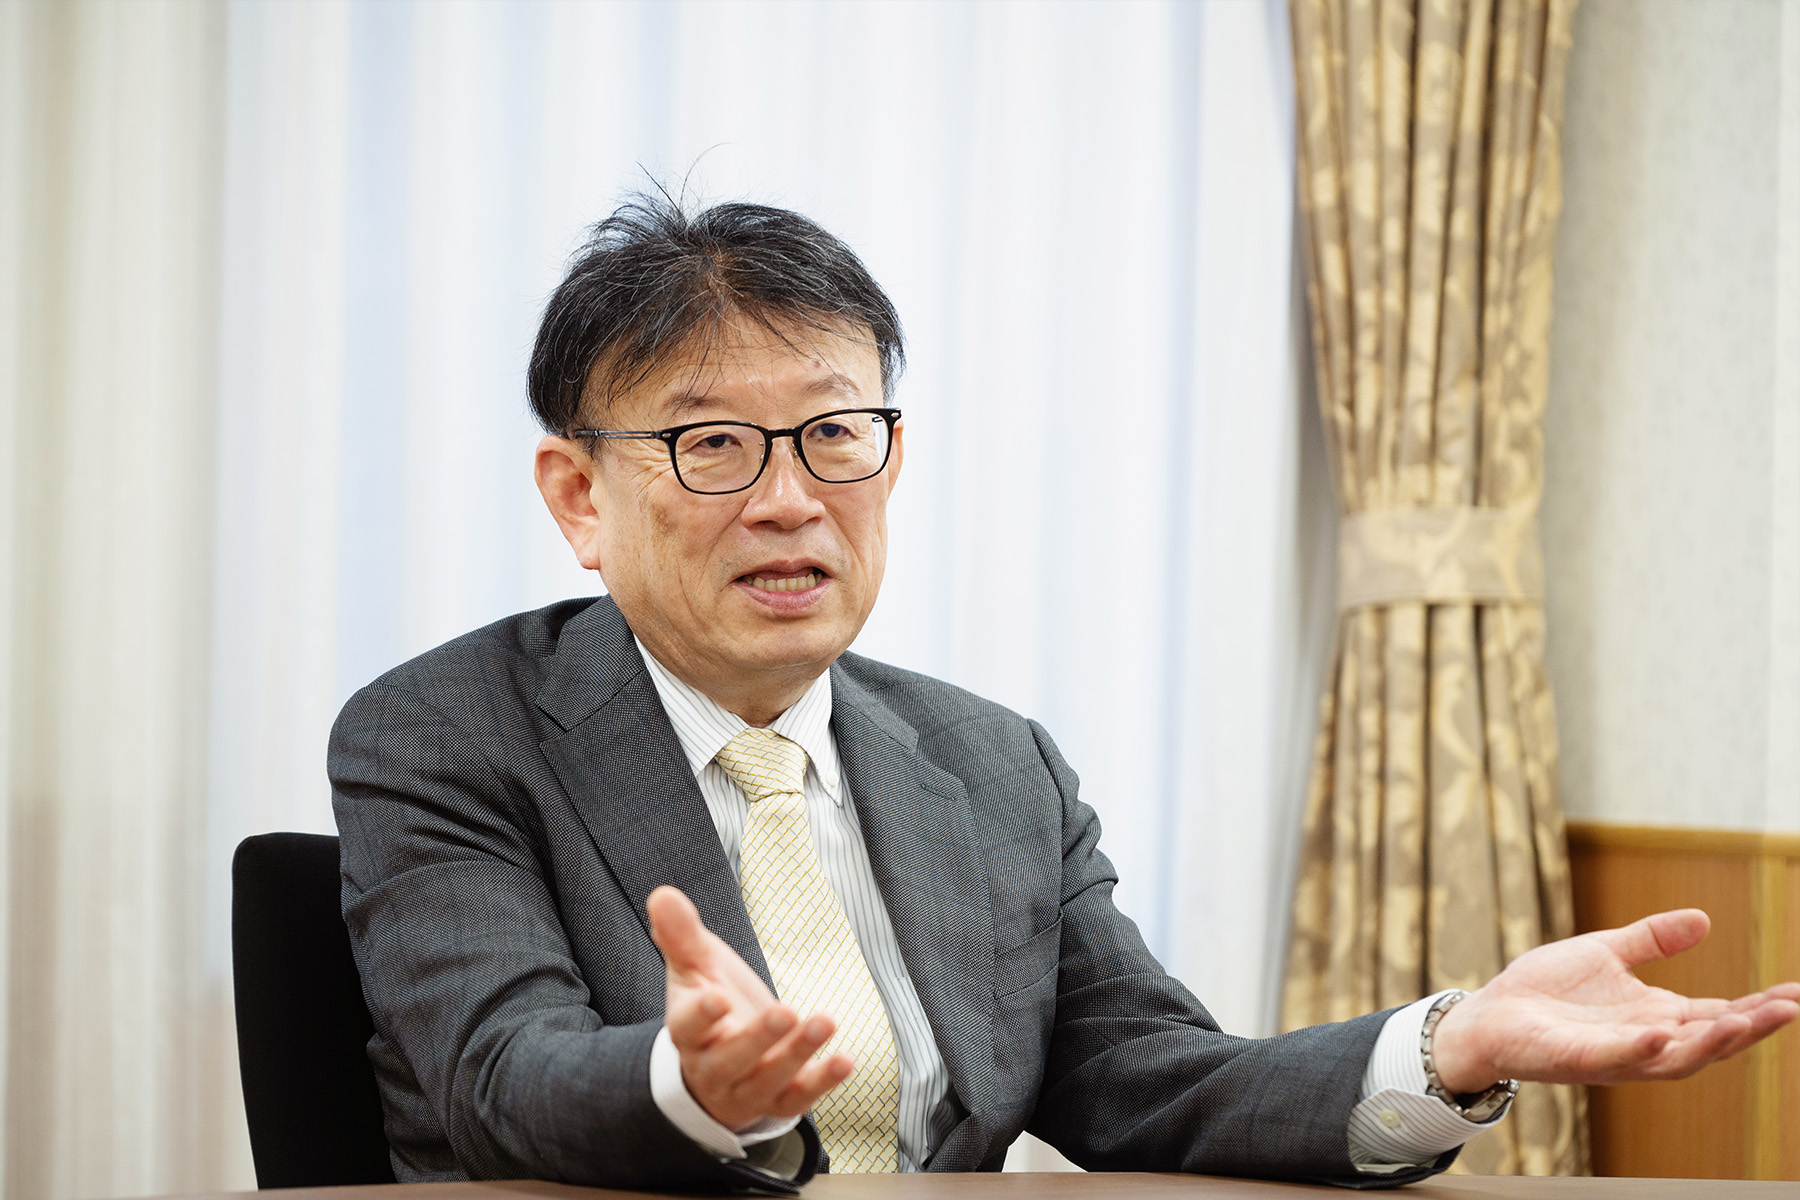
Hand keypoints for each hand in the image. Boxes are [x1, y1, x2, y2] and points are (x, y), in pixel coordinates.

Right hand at [647, 885, 854, 1130]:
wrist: (717, 1064)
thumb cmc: (709, 1003)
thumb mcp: (696, 967)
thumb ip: (682, 935)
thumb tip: (663, 894)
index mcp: (688, 1032)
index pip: (687, 1027)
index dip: (700, 1015)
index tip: (716, 998)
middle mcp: (712, 1067)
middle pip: (731, 1059)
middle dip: (758, 1038)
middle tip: (786, 1012)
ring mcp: (745, 1088)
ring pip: (767, 1079)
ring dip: (797, 1054)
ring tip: (825, 1021)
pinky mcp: (777, 1101)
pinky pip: (798, 1098)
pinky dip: (822, 1082)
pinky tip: (844, 1060)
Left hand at [1430, 908, 1799, 1093]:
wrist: (1490, 1014)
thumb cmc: (1547, 990)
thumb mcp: (1606, 951)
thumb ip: (1652, 940)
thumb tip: (1704, 919)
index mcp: (1657, 1016)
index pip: (1720, 1015)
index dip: (1758, 1008)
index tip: (1797, 994)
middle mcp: (1646, 1041)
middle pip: (1711, 1041)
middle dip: (1753, 1028)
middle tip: (1791, 1008)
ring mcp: (1615, 1055)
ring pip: (1675, 1058)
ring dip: (1711, 1043)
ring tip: (1743, 1023)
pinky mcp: (1578, 1058)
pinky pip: (1616, 1058)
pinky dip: (1641, 1049)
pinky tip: (1662, 1034)